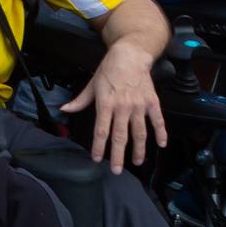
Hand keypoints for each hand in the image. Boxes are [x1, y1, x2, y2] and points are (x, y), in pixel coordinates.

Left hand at [60, 44, 169, 173]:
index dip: (99, 147)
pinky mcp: (152, 102)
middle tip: (117, 170)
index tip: (97, 159)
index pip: (101, 131)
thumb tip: (64, 109)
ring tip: (137, 161)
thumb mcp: (91, 84)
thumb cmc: (109, 70)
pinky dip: (161, 133)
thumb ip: (80, 100)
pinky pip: (157, 120)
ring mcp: (139, 106)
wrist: (130, 56)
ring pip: (139, 132)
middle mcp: (122, 107)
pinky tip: (161, 144)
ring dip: (139, 149)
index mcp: (105, 104)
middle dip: (118, 155)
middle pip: (120, 136)